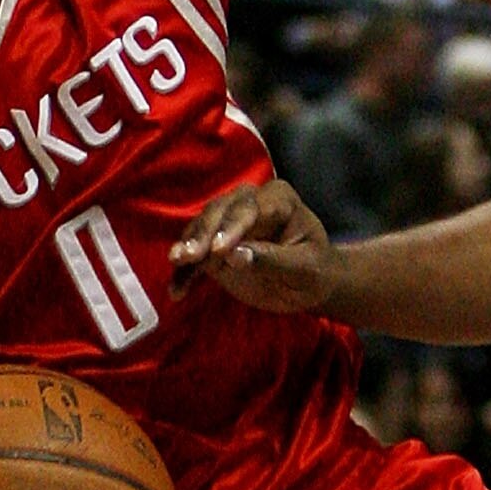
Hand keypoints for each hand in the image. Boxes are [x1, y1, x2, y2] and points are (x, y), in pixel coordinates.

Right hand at [171, 179, 339, 313]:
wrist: (309, 285)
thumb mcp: (304, 269)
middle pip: (219, 211)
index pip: (251, 209)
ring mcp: (229, 221)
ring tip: (176, 264)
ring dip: (187, 246)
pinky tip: (177, 291)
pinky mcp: (214, 245)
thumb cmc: (314, 271)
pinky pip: (195, 255)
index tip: (218, 250)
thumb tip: (235, 255)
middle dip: (202, 234)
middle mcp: (250, 202)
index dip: (233, 227)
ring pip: (201, 227)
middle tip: (187, 257)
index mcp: (279, 199)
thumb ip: (272, 260)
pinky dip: (185, 272)